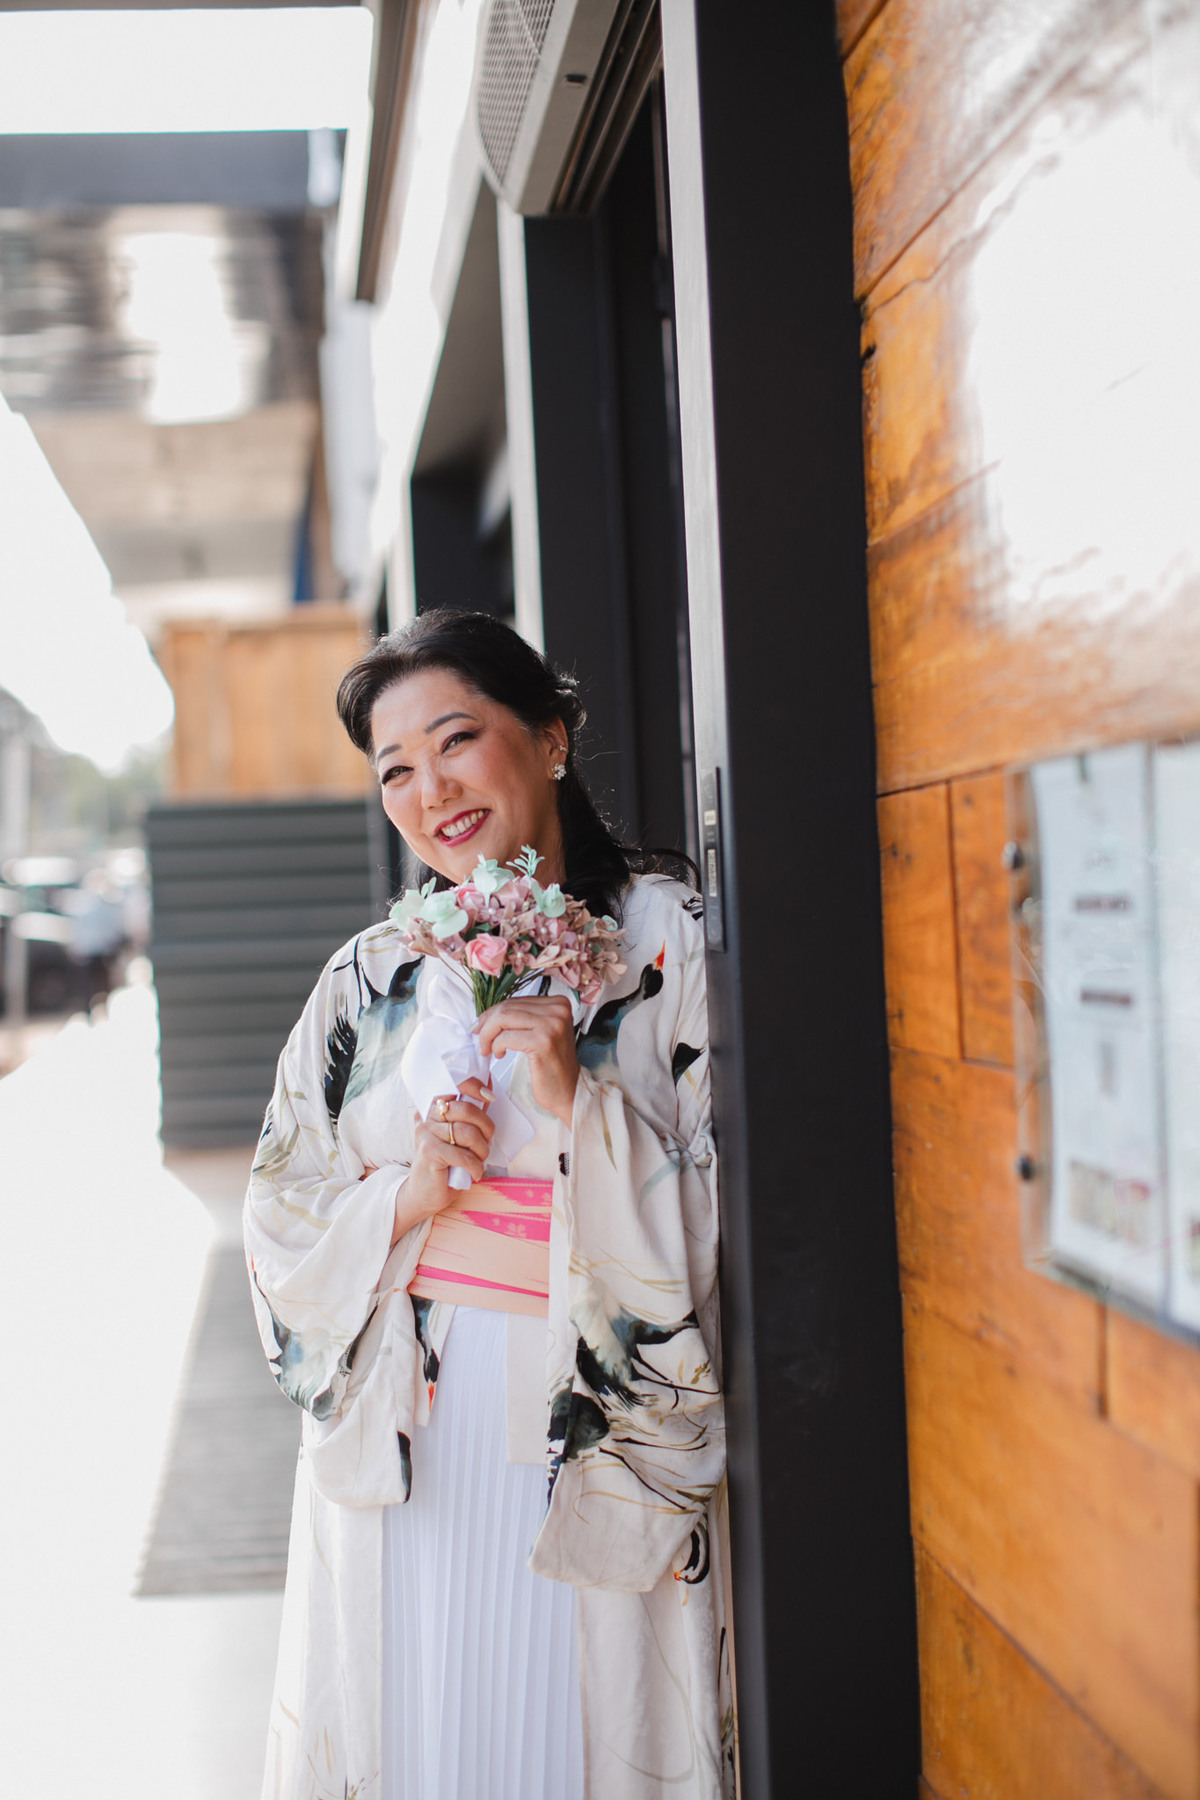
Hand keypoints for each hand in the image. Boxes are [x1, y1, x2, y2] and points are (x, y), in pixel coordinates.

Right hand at [390, 1076, 494, 1244]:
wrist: (423, 1193)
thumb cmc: (445, 1164)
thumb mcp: (458, 1137)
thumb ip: (469, 1116)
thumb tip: (488, 1093)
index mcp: (433, 1108)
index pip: (454, 1084)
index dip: (475, 1087)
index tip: (491, 1098)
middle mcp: (427, 1117)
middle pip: (466, 1109)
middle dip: (486, 1127)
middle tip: (487, 1142)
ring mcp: (426, 1134)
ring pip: (468, 1133)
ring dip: (482, 1150)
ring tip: (479, 1160)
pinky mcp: (429, 1153)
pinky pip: (464, 1155)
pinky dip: (476, 1167)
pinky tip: (475, 1173)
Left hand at [474, 994, 578, 1127]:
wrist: (568, 1091)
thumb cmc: (552, 1065)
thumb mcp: (541, 1032)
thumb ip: (522, 1018)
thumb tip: (488, 1014)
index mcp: (559, 1003)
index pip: (515, 1000)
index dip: (493, 1013)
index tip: (482, 1026)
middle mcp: (558, 1010)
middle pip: (508, 1007)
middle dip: (486, 1023)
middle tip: (479, 1038)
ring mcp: (552, 1024)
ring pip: (503, 1018)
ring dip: (488, 1035)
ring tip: (488, 1049)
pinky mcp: (543, 1042)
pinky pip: (505, 1037)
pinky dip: (496, 1046)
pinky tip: (500, 1055)